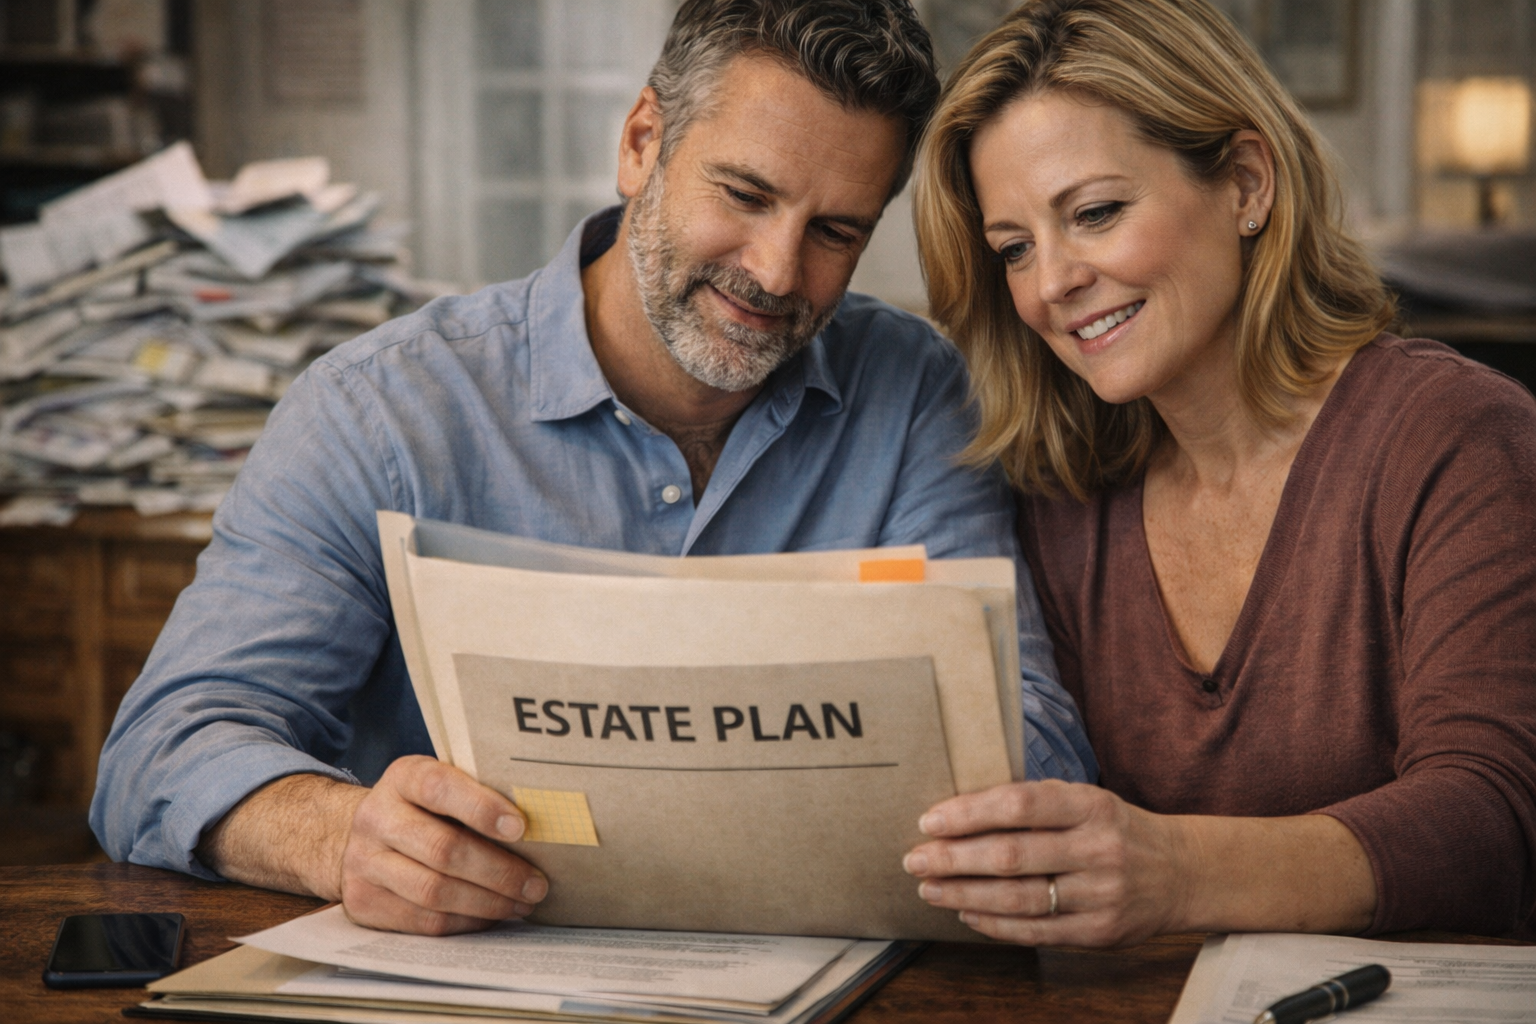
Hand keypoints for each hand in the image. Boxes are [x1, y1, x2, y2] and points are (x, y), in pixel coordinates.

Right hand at [340, 755, 549, 934]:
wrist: (356, 834)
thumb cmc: (421, 808)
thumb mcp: (442, 784)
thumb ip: (477, 794)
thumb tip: (539, 826)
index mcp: (404, 778)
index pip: (440, 788)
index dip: (481, 807)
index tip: (521, 827)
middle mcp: (377, 817)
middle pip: (442, 848)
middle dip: (498, 870)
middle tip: (535, 883)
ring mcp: (364, 862)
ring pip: (433, 891)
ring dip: (486, 902)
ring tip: (521, 903)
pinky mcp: (364, 902)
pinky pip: (423, 920)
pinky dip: (465, 922)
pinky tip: (491, 916)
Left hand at [902, 779, 1190, 946]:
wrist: (1181, 872)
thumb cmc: (1115, 830)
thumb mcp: (1087, 802)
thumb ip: (1036, 806)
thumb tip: (960, 812)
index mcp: (1092, 805)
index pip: (1020, 805)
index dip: (969, 813)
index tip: (930, 821)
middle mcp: (1099, 849)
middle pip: (1011, 856)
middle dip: (953, 859)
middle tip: (915, 859)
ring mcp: (1101, 894)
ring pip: (1018, 898)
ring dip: (964, 894)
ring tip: (930, 888)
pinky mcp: (1099, 932)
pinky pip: (1035, 931)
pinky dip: (994, 923)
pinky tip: (966, 913)